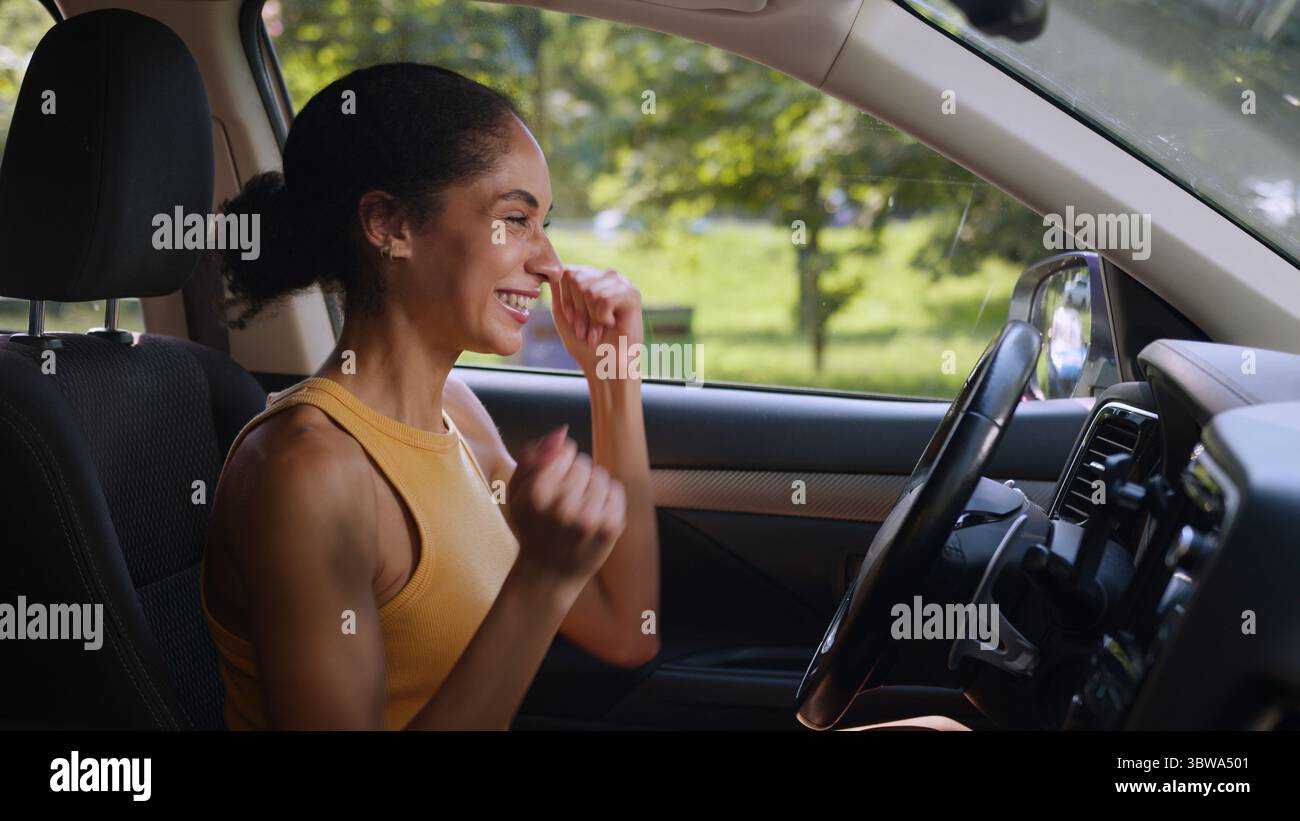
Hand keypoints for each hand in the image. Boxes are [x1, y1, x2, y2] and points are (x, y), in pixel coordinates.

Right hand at [506, 425, 627, 586]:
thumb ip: (531, 456)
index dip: (559, 465)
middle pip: (584, 464)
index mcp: (537, 493)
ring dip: (592, 489)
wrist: (548, 574)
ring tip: (578, 511)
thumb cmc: (532, 527)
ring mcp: (589, 518)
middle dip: (575, 478)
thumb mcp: (516, 492)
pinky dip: (607, 500)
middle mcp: (563, 505)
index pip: (565, 451)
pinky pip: (616, 491)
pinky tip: (593, 517)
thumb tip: (562, 433)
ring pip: (601, 476)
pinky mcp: (610, 527)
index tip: (552, 486)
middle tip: (564, 503)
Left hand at [550, 265, 642, 377]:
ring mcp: (620, 283)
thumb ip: (558, 293)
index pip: (568, 272)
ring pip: (590, 290)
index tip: (573, 321)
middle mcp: (606, 276)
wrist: (606, 366)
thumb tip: (554, 271)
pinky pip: (604, 299)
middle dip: (578, 310)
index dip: (567, 300)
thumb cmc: (586, 344)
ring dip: (591, 318)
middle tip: (586, 329)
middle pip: (577, 280)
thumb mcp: (564, 316)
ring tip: (598, 330)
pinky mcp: (632, 293)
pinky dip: (603, 319)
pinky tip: (612, 324)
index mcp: (591, 279)